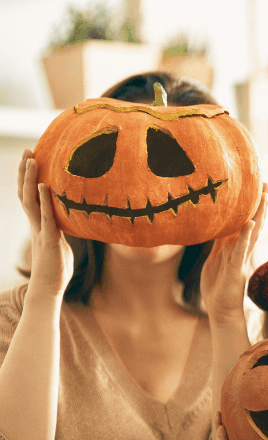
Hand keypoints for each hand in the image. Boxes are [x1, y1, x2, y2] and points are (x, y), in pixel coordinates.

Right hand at [18, 151, 72, 299]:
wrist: (49, 288)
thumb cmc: (57, 268)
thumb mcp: (61, 243)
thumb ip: (62, 230)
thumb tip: (70, 221)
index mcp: (39, 224)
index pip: (30, 196)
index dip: (29, 179)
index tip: (31, 160)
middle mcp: (36, 224)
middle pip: (26, 192)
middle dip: (25, 172)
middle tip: (28, 151)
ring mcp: (41, 231)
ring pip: (31, 200)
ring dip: (30, 180)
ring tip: (32, 160)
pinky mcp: (49, 239)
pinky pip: (46, 217)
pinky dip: (44, 201)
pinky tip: (45, 187)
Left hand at [201, 185, 267, 324]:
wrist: (221, 311)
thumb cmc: (217, 287)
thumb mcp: (215, 259)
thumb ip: (218, 244)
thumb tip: (215, 226)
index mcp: (235, 247)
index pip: (244, 222)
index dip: (249, 206)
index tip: (254, 187)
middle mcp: (242, 250)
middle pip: (254, 223)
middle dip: (260, 204)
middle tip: (265, 183)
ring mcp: (241, 259)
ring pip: (252, 233)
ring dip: (258, 214)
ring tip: (264, 196)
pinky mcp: (237, 269)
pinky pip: (241, 250)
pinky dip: (245, 237)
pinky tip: (248, 223)